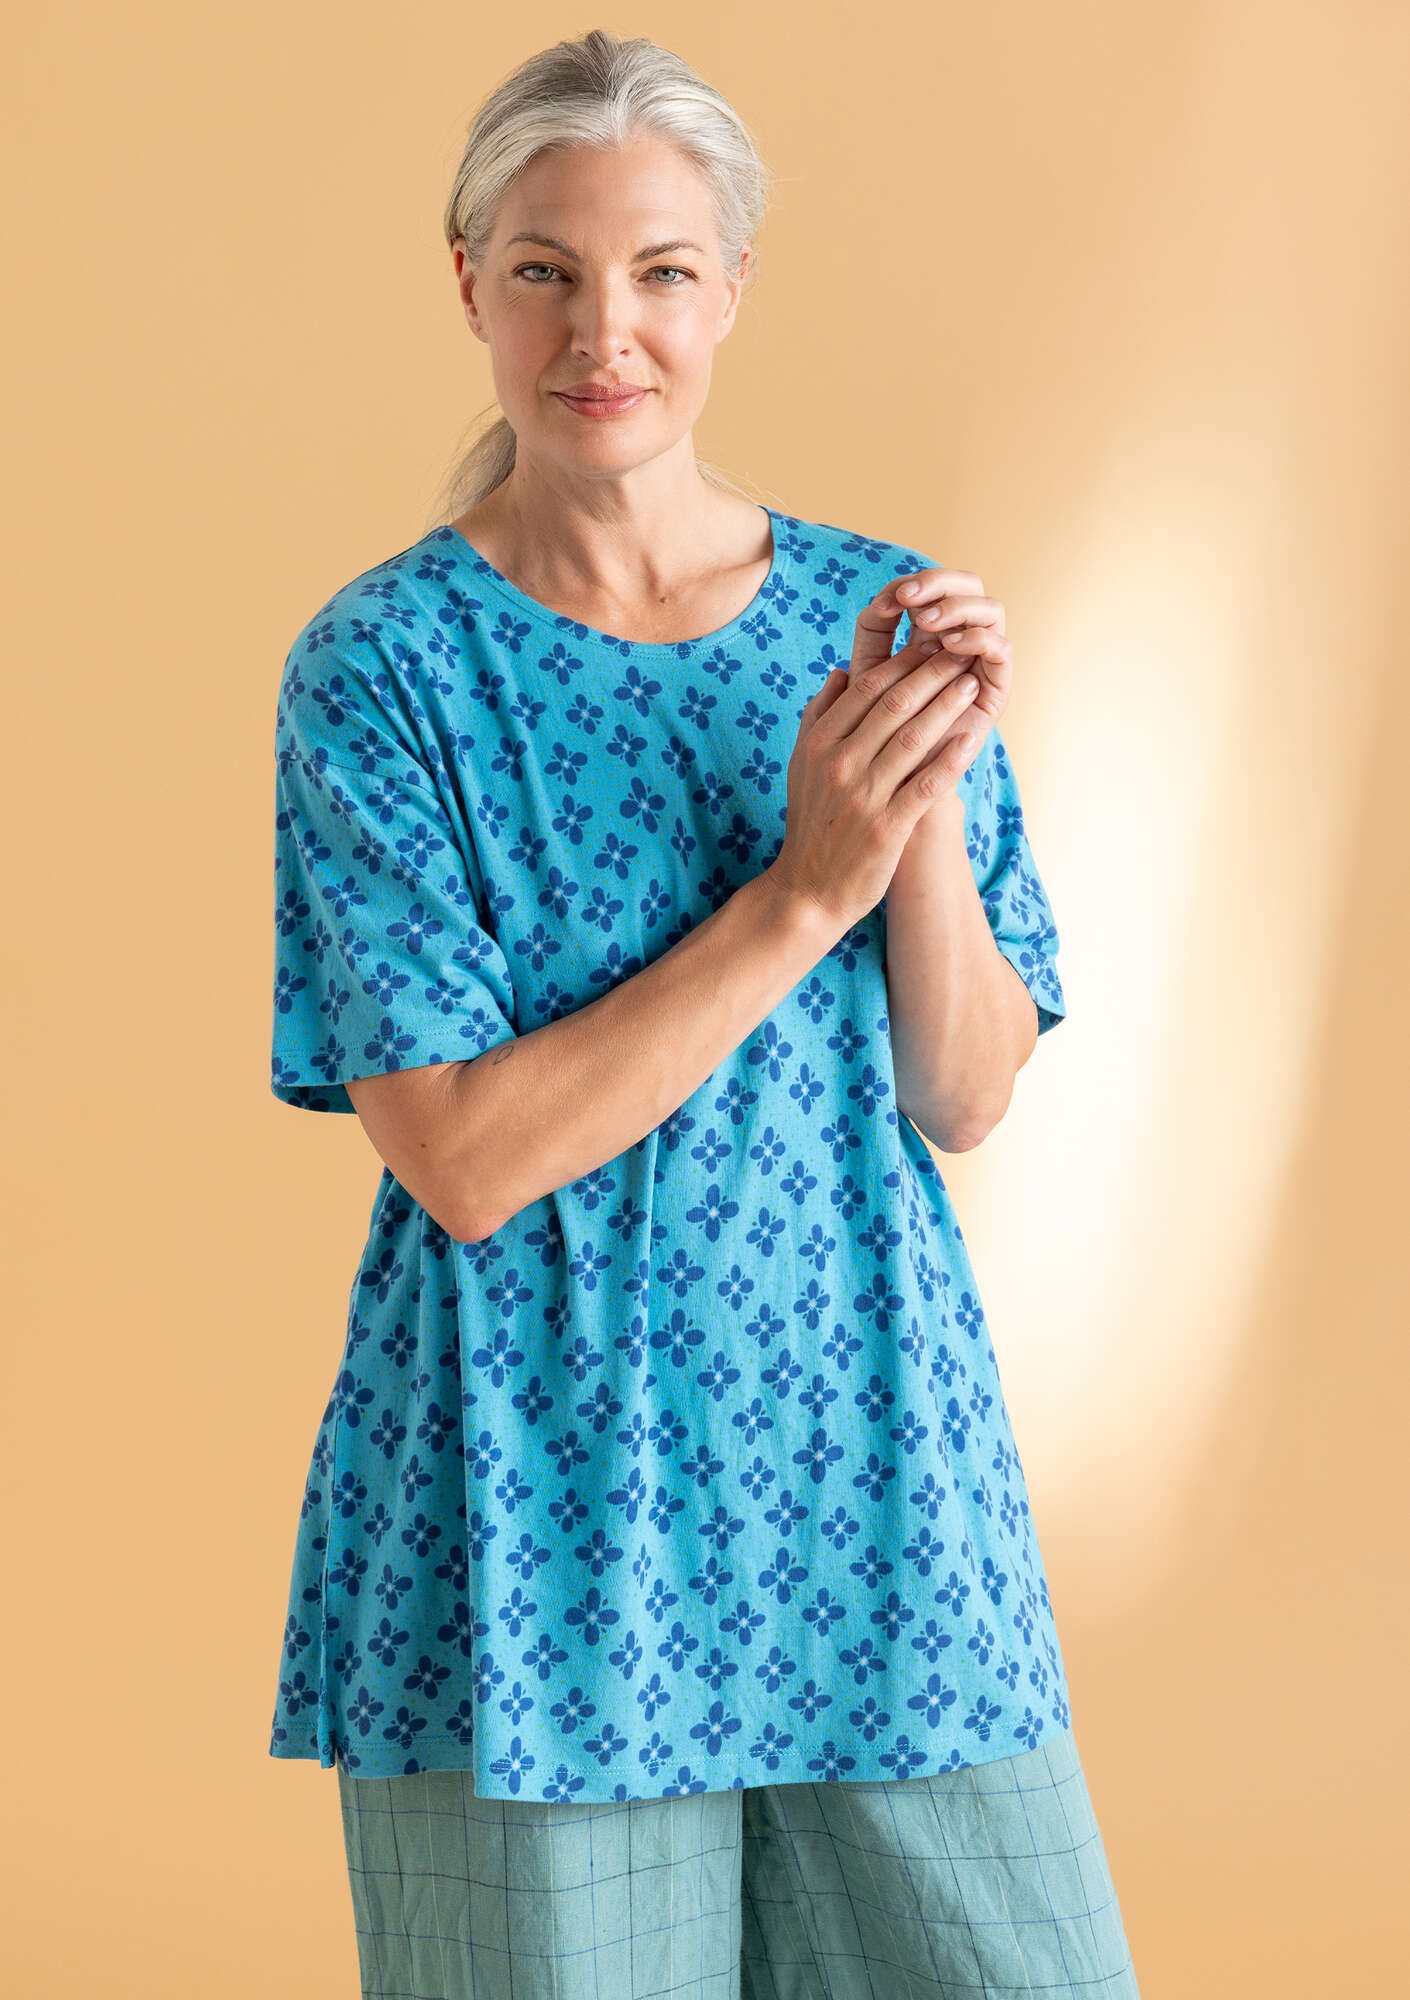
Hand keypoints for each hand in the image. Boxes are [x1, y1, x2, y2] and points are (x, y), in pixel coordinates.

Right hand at [767, 580, 989, 930]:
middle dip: (932, 674)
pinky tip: (972, 740)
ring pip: (913, 738)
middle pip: (894, 705)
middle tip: (961, 652)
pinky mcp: (887, 828)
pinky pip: (926, 785)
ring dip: (946, 707)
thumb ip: (818, 716)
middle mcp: (839, 764)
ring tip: (971, 684)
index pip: (867, 688)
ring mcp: (863, 796)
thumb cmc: (811, 824)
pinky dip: (951, 759)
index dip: (904, 662)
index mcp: (819, 743)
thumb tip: (841, 671)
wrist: (807, 891)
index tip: (930, 645)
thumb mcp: (800, 765)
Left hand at [872, 563, 1011, 784]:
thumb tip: (882, 602)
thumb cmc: (874, 733)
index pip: (933, 587)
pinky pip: (1003, 650)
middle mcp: (962, 641)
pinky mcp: (997, 689)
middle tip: (907, 598)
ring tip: (926, 622)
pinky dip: (981, 639)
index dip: (910, 585)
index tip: (886, 600)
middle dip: (937, 584)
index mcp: (930, 631)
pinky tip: (952, 645)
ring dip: (958, 607)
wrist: (897, 783)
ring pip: (990, 610)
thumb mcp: (864, 679)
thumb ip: (870, 638)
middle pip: (968, 585)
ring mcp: (983, 662)